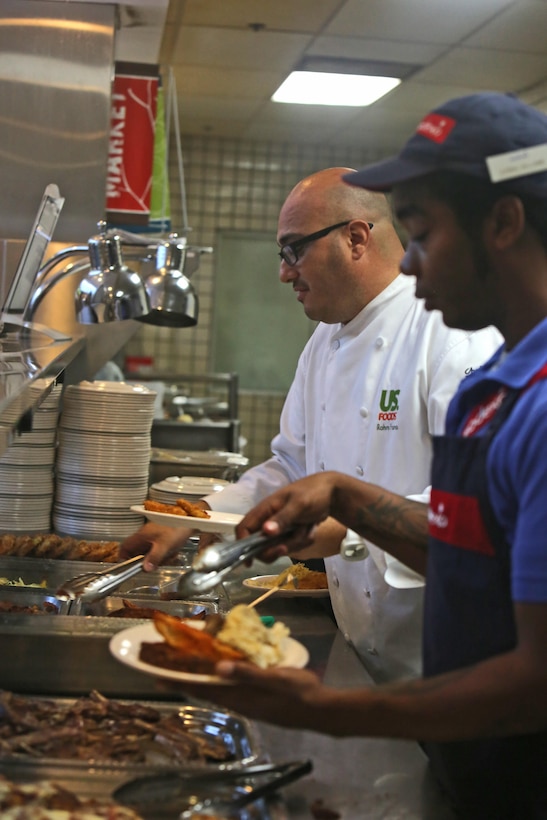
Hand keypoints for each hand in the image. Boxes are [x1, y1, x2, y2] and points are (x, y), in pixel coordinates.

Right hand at [118, 522, 192, 569]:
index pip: (125, 546)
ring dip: (157, 558)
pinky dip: (165, 554)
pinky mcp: (162, 536)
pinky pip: (158, 549)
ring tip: (168, 557)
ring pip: (149, 551)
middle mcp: (146, 534)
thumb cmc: (177, 528)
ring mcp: (154, 535)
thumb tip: (145, 568)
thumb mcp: (165, 546)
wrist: (191, 519)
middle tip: (154, 565)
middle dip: (146, 561)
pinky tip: (173, 553)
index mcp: (142, 535)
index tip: (128, 567)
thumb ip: (154, 558)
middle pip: (137, 552)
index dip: (124, 557)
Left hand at [173, 661, 327, 728]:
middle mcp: (241, 702)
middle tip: (167, 670)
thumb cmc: (298, 693)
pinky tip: (223, 674)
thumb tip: (217, 668)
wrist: (321, 710)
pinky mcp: (259, 702)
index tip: (157, 677)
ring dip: (203, 681)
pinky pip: (232, 690)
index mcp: (241, 697)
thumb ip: (247, 673)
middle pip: (207, 691)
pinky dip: (221, 681)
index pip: (204, 689)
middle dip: (187, 680)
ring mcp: (250, 703)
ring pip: (219, 691)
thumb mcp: (274, 679)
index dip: (181, 682)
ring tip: (189, 670)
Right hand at [234, 473, 340, 559]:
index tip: (249, 561)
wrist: (333, 493)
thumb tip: (266, 531)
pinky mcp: (292, 533)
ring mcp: (281, 528)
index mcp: (265, 509)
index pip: (244, 528)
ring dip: (295, 542)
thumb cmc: (313, 493)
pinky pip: (293, 546)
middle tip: (286, 546)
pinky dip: (304, 540)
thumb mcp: (299, 504)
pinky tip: (311, 528)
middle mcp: (269, 520)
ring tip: (307, 527)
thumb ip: (283, 518)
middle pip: (261, 545)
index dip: (242, 544)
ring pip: (280, 547)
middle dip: (276, 548)